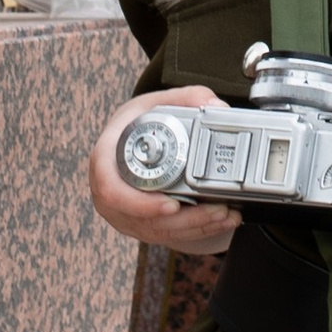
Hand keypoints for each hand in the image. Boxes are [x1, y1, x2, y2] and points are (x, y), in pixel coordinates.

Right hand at [89, 87, 242, 253]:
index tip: (171, 205)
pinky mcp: (140, 224)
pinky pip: (166, 235)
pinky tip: (220, 222)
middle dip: (185, 220)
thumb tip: (215, 106)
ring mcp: (124, 211)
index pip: (111, 189)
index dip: (139, 203)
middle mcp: (109, 191)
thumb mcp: (157, 102)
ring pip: (158, 231)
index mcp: (106, 158)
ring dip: (196, 227)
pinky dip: (196, 231)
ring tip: (225, 216)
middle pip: (143, 218)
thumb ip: (188, 97)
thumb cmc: (139, 123)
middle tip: (216, 210)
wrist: (132, 142)